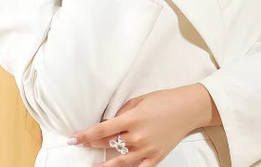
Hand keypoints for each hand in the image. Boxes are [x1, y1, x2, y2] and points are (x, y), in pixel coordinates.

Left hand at [67, 87, 203, 166]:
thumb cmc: (163, 100)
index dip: (85, 136)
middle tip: (80, 145)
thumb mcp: (139, 100)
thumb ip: (123, 112)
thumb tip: (110, 122)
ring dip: (104, 165)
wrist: (187, 108)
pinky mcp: (155, 158)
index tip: (73, 138)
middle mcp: (137, 137)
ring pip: (119, 163)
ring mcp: (146, 150)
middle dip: (92, 145)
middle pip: (108, 144)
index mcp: (132, 119)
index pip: (102, 130)